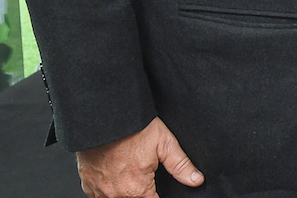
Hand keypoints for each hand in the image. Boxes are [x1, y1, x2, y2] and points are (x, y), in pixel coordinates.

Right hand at [77, 117, 201, 197]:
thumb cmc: (133, 129)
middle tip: (142, 172)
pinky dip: (107, 189)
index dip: (157, 196)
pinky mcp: (87, 184)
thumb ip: (181, 165)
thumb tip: (196, 180)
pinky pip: (98, 195)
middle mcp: (115, 194)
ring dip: (123, 191)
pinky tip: (115, 175)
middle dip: (142, 192)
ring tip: (129, 172)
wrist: (103, 119)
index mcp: (136, 188)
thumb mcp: (164, 143)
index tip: (156, 188)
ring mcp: (99, 190)